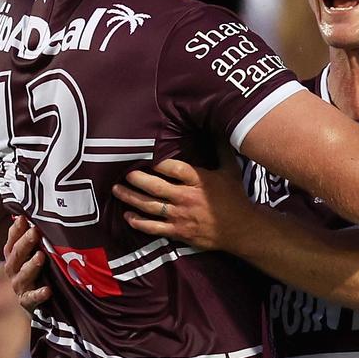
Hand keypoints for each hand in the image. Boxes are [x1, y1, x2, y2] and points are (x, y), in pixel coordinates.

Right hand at [3, 216, 50, 313]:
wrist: (40, 304)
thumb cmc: (40, 271)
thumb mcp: (36, 253)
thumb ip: (36, 238)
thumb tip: (39, 214)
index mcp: (14, 257)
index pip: (11, 243)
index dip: (15, 231)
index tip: (23, 218)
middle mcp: (14, 271)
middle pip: (16, 256)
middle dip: (24, 243)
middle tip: (34, 232)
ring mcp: (20, 287)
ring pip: (22, 276)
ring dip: (31, 266)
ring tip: (41, 256)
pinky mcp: (28, 303)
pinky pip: (32, 299)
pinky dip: (39, 294)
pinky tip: (48, 290)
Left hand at [114, 155, 252, 250]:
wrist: (242, 229)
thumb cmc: (235, 197)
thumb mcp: (230, 170)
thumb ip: (221, 148)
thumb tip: (218, 125)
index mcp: (199, 180)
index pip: (175, 168)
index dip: (159, 162)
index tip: (146, 156)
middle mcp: (187, 197)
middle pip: (156, 187)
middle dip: (136, 179)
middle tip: (124, 172)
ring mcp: (181, 216)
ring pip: (150, 206)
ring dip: (130, 198)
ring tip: (117, 190)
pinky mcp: (179, 232)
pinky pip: (154, 228)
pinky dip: (138, 222)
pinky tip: (127, 216)